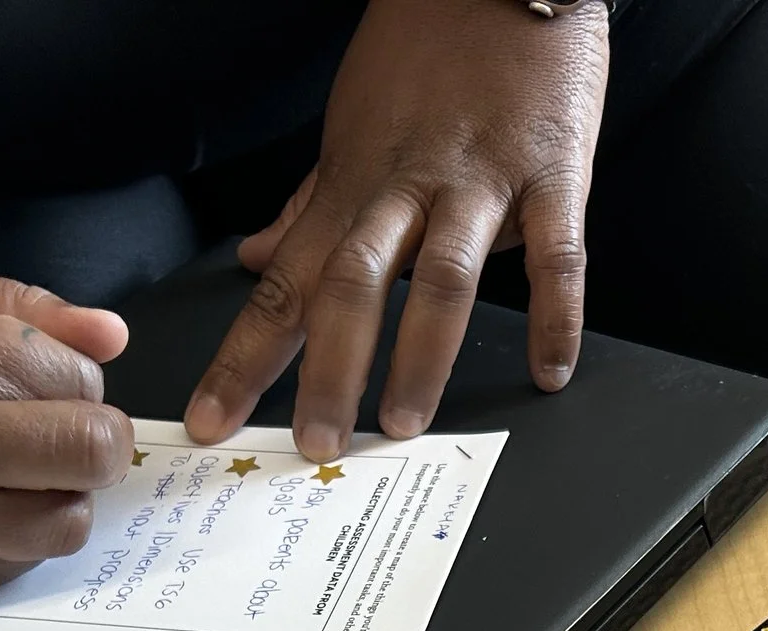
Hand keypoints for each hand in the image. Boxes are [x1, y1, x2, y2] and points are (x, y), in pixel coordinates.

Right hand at [0, 265, 133, 598]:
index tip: (41, 383)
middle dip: (94, 441)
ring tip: (12, 475)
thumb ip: (17, 307)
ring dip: (58, 497)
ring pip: (62, 525)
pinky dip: (9, 538)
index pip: (76, 382)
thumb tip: (111, 336)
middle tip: (59, 436)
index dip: (74, 382)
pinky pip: (9, 568)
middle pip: (90, 455)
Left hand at [185, 0, 608, 461]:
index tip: (211, 419)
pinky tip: (549, 372)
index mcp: (355, 184)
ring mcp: (480, 184)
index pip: (285, 284)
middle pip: (352, 288)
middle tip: (314, 443)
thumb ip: (308, 204)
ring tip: (403, 423)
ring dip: (420, 357)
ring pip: (443, 279)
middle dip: (327, 371)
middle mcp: (408, 188)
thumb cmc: (426, 51)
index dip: (245, 358)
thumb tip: (252, 259)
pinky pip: (556, 255)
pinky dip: (555, 316)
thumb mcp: (350, 125)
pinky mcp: (551, 175)